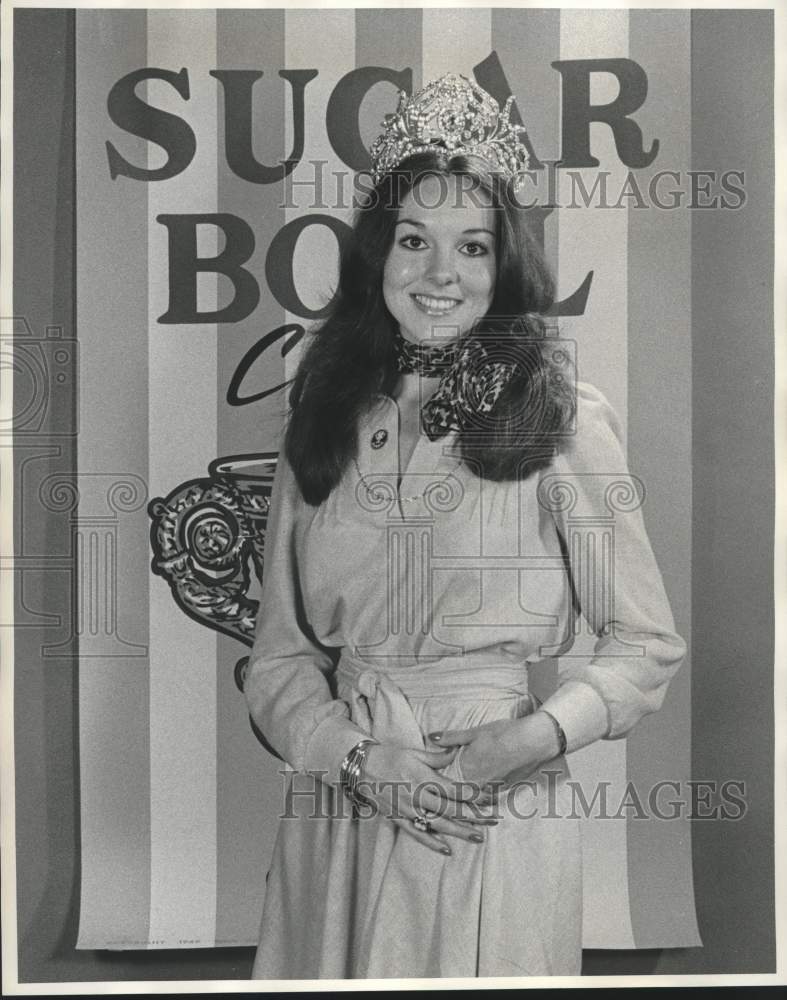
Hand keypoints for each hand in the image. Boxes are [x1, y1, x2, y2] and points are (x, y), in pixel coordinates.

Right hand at [358, 742, 498, 854]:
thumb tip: (456, 751)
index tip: (491, 797)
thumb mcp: (415, 753)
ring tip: (479, 838)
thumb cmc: (389, 756)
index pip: (455, 789)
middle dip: (474, 815)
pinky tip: (447, 850)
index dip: (474, 794)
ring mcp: (408, 810)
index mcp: (423, 778)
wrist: (361, 767)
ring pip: (438, 825)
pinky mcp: (399, 819)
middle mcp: (418, 796)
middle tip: (494, 820)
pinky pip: (417, 834)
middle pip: (451, 810)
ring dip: (460, 832)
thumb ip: (437, 757)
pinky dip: (432, 843)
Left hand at [429, 713, 559, 797]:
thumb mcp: (475, 732)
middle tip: (433, 810)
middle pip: (457, 799)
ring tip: (454, 814)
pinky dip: (480, 805)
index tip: (424, 794)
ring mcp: (491, 789)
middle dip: (445, 804)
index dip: (434, 789)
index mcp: (466, 768)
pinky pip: (487, 801)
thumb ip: (451, 738)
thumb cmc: (504, 733)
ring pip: (472, 804)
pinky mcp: (504, 791)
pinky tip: (478, 808)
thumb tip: (431, 737)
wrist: (533, 742)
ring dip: (464, 808)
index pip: (444, 785)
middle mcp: (477, 783)